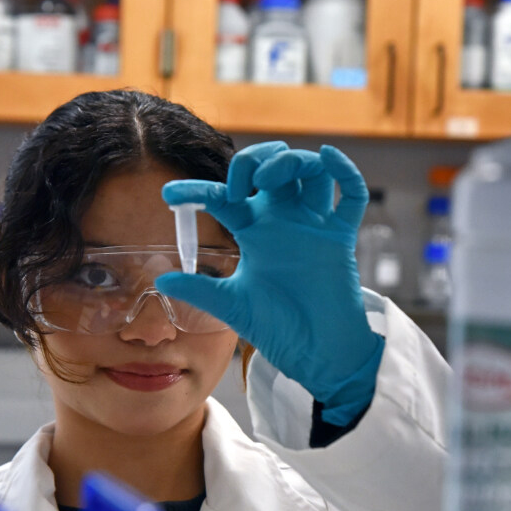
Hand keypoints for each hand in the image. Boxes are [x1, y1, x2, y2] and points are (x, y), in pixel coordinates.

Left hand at [156, 141, 383, 424]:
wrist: (315, 354)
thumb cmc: (277, 328)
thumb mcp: (232, 305)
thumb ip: (199, 289)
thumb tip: (160, 279)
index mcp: (254, 232)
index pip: (223, 197)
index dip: (195, 191)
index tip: (169, 195)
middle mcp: (283, 221)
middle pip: (272, 166)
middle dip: (254, 159)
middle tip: (237, 185)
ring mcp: (313, 225)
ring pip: (310, 171)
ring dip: (292, 161)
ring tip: (269, 178)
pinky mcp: (340, 237)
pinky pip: (350, 195)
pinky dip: (344, 170)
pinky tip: (328, 156)